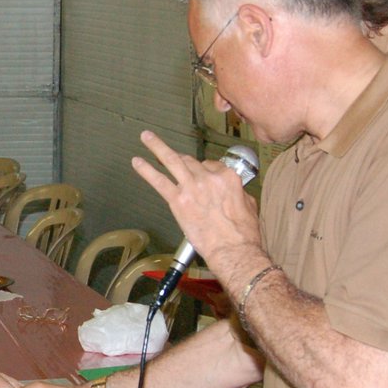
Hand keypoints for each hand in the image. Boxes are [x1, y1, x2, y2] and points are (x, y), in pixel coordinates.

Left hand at [130, 130, 262, 265]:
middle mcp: (209, 178)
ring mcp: (192, 187)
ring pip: (172, 161)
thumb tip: (234, 193)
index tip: (199, 175)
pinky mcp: (178, 200)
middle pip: (190, 161)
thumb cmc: (244, 233)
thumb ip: (238, 193)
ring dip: (157, 147)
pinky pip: (159, 181)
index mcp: (227, 177)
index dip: (203, 170)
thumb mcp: (250, 205)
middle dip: (179, 157)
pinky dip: (147, 170)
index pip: (211, 165)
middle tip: (166, 151)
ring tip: (146, 137)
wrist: (233, 250)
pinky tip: (137, 162)